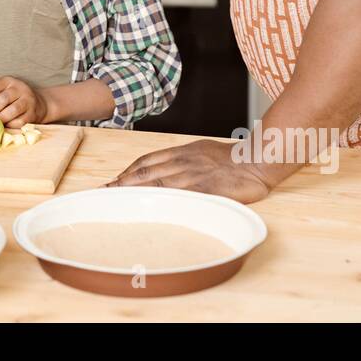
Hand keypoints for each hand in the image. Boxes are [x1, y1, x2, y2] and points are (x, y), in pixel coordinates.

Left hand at [0, 76, 48, 126]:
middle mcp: (19, 88)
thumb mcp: (2, 94)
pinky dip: (9, 126)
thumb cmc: (13, 100)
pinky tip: (4, 128)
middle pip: (1, 99)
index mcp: (8, 81)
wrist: (39, 104)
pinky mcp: (33, 114)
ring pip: (11, 111)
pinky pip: (19, 122)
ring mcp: (28, 100)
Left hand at [107, 138, 273, 202]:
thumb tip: (164, 169)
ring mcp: (192, 175)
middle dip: (121, 184)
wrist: (257, 158)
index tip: (112, 183)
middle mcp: (182, 162)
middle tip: (103, 195)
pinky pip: (178, 197)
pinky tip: (147, 210)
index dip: (126, 172)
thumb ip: (182, 159)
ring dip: (133, 194)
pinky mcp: (204, 190)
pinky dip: (160, 203)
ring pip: (156, 184)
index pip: (146, 161)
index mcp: (181, 152)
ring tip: (116, 204)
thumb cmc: (231, 157)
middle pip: (144, 173)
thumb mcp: (201, 150)